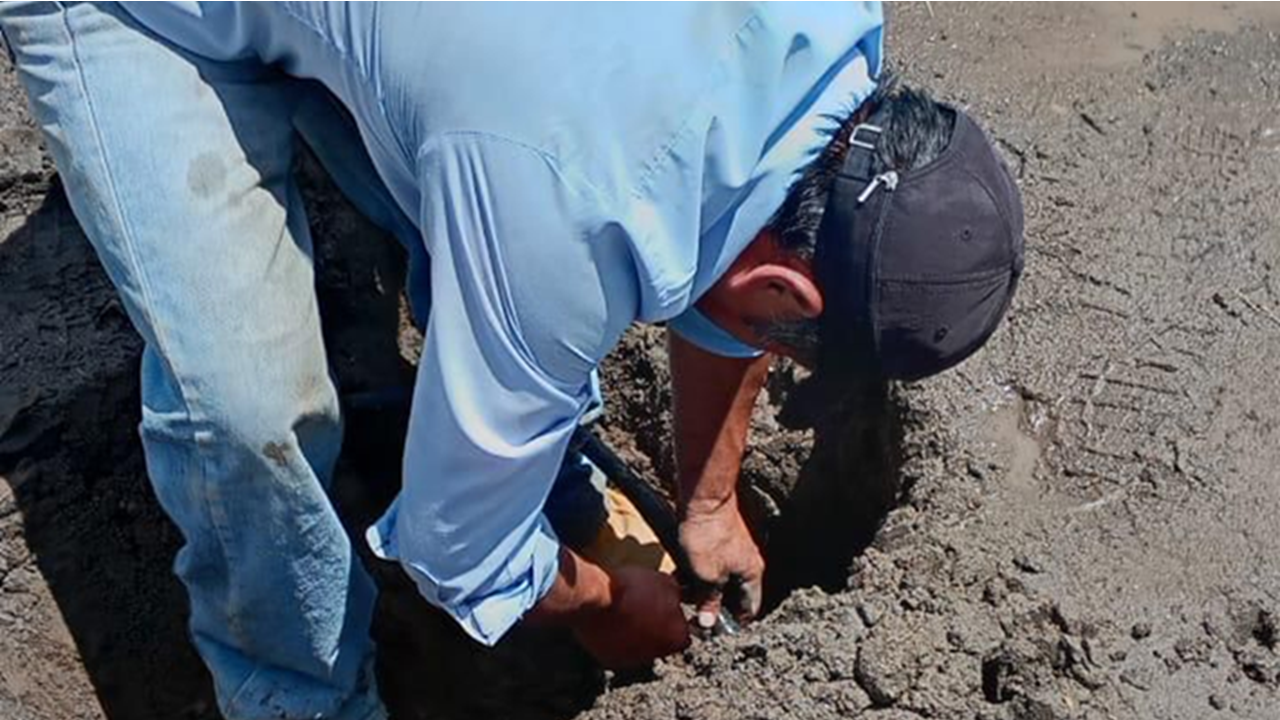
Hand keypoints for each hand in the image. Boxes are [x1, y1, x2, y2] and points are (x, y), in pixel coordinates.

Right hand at [570, 566, 690, 668]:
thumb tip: (676, 595)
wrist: (597, 599)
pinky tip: (612, 622)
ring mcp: (634, 661)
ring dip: (636, 634)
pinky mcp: (612, 661)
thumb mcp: (664, 582)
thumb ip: (676, 594)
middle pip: (662, 642)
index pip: (684, 631)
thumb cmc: (632, 590)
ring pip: (640, 647)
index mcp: (677, 637)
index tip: (665, 607)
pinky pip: (619, 650)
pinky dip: (617, 639)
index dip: (674, 617)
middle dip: (655, 628)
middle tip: (644, 608)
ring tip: (626, 613)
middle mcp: (659, 655)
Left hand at [679, 496, 764, 628]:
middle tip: (695, 613)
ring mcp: (734, 551)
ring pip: (720, 579)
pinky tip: (680, 576)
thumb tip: (709, 622)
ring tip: (684, 594)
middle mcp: (747, 563)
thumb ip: (709, 600)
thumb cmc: (709, 534)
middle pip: (734, 594)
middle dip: (714, 605)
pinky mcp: (720, 541)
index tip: (715, 630)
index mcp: (752, 574)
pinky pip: (712, 565)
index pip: (750, 608)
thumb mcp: (707, 575)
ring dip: (703, 589)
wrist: (704, 499)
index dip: (734, 622)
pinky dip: (699, 573)